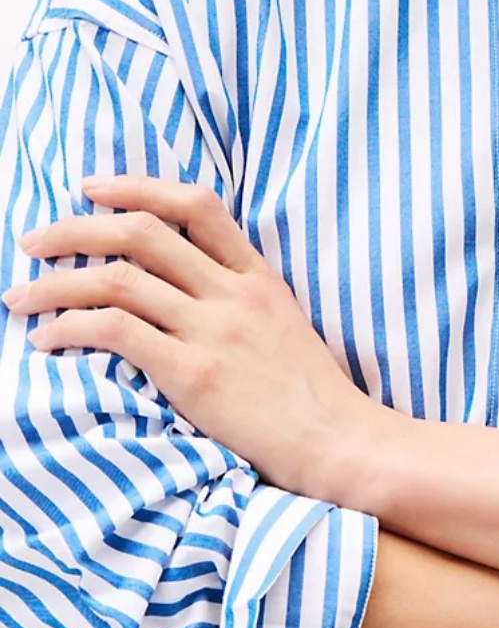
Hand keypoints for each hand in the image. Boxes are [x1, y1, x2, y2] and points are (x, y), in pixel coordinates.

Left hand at [1, 173, 393, 502]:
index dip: (136, 187)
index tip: (92, 190)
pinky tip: (48, 340)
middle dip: (75, 228)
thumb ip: (239, 299)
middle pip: (141, 232)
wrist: (339, 440)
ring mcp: (214, 330)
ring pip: (117, 280)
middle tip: (33, 241)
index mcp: (258, 277)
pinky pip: (116, 332)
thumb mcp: (285, 326)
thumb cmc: (311, 397)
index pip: (196, 205)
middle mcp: (233, 293)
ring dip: (54, 284)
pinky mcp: (195, 372)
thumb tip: (180, 288)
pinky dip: (70, 328)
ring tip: (19, 297)